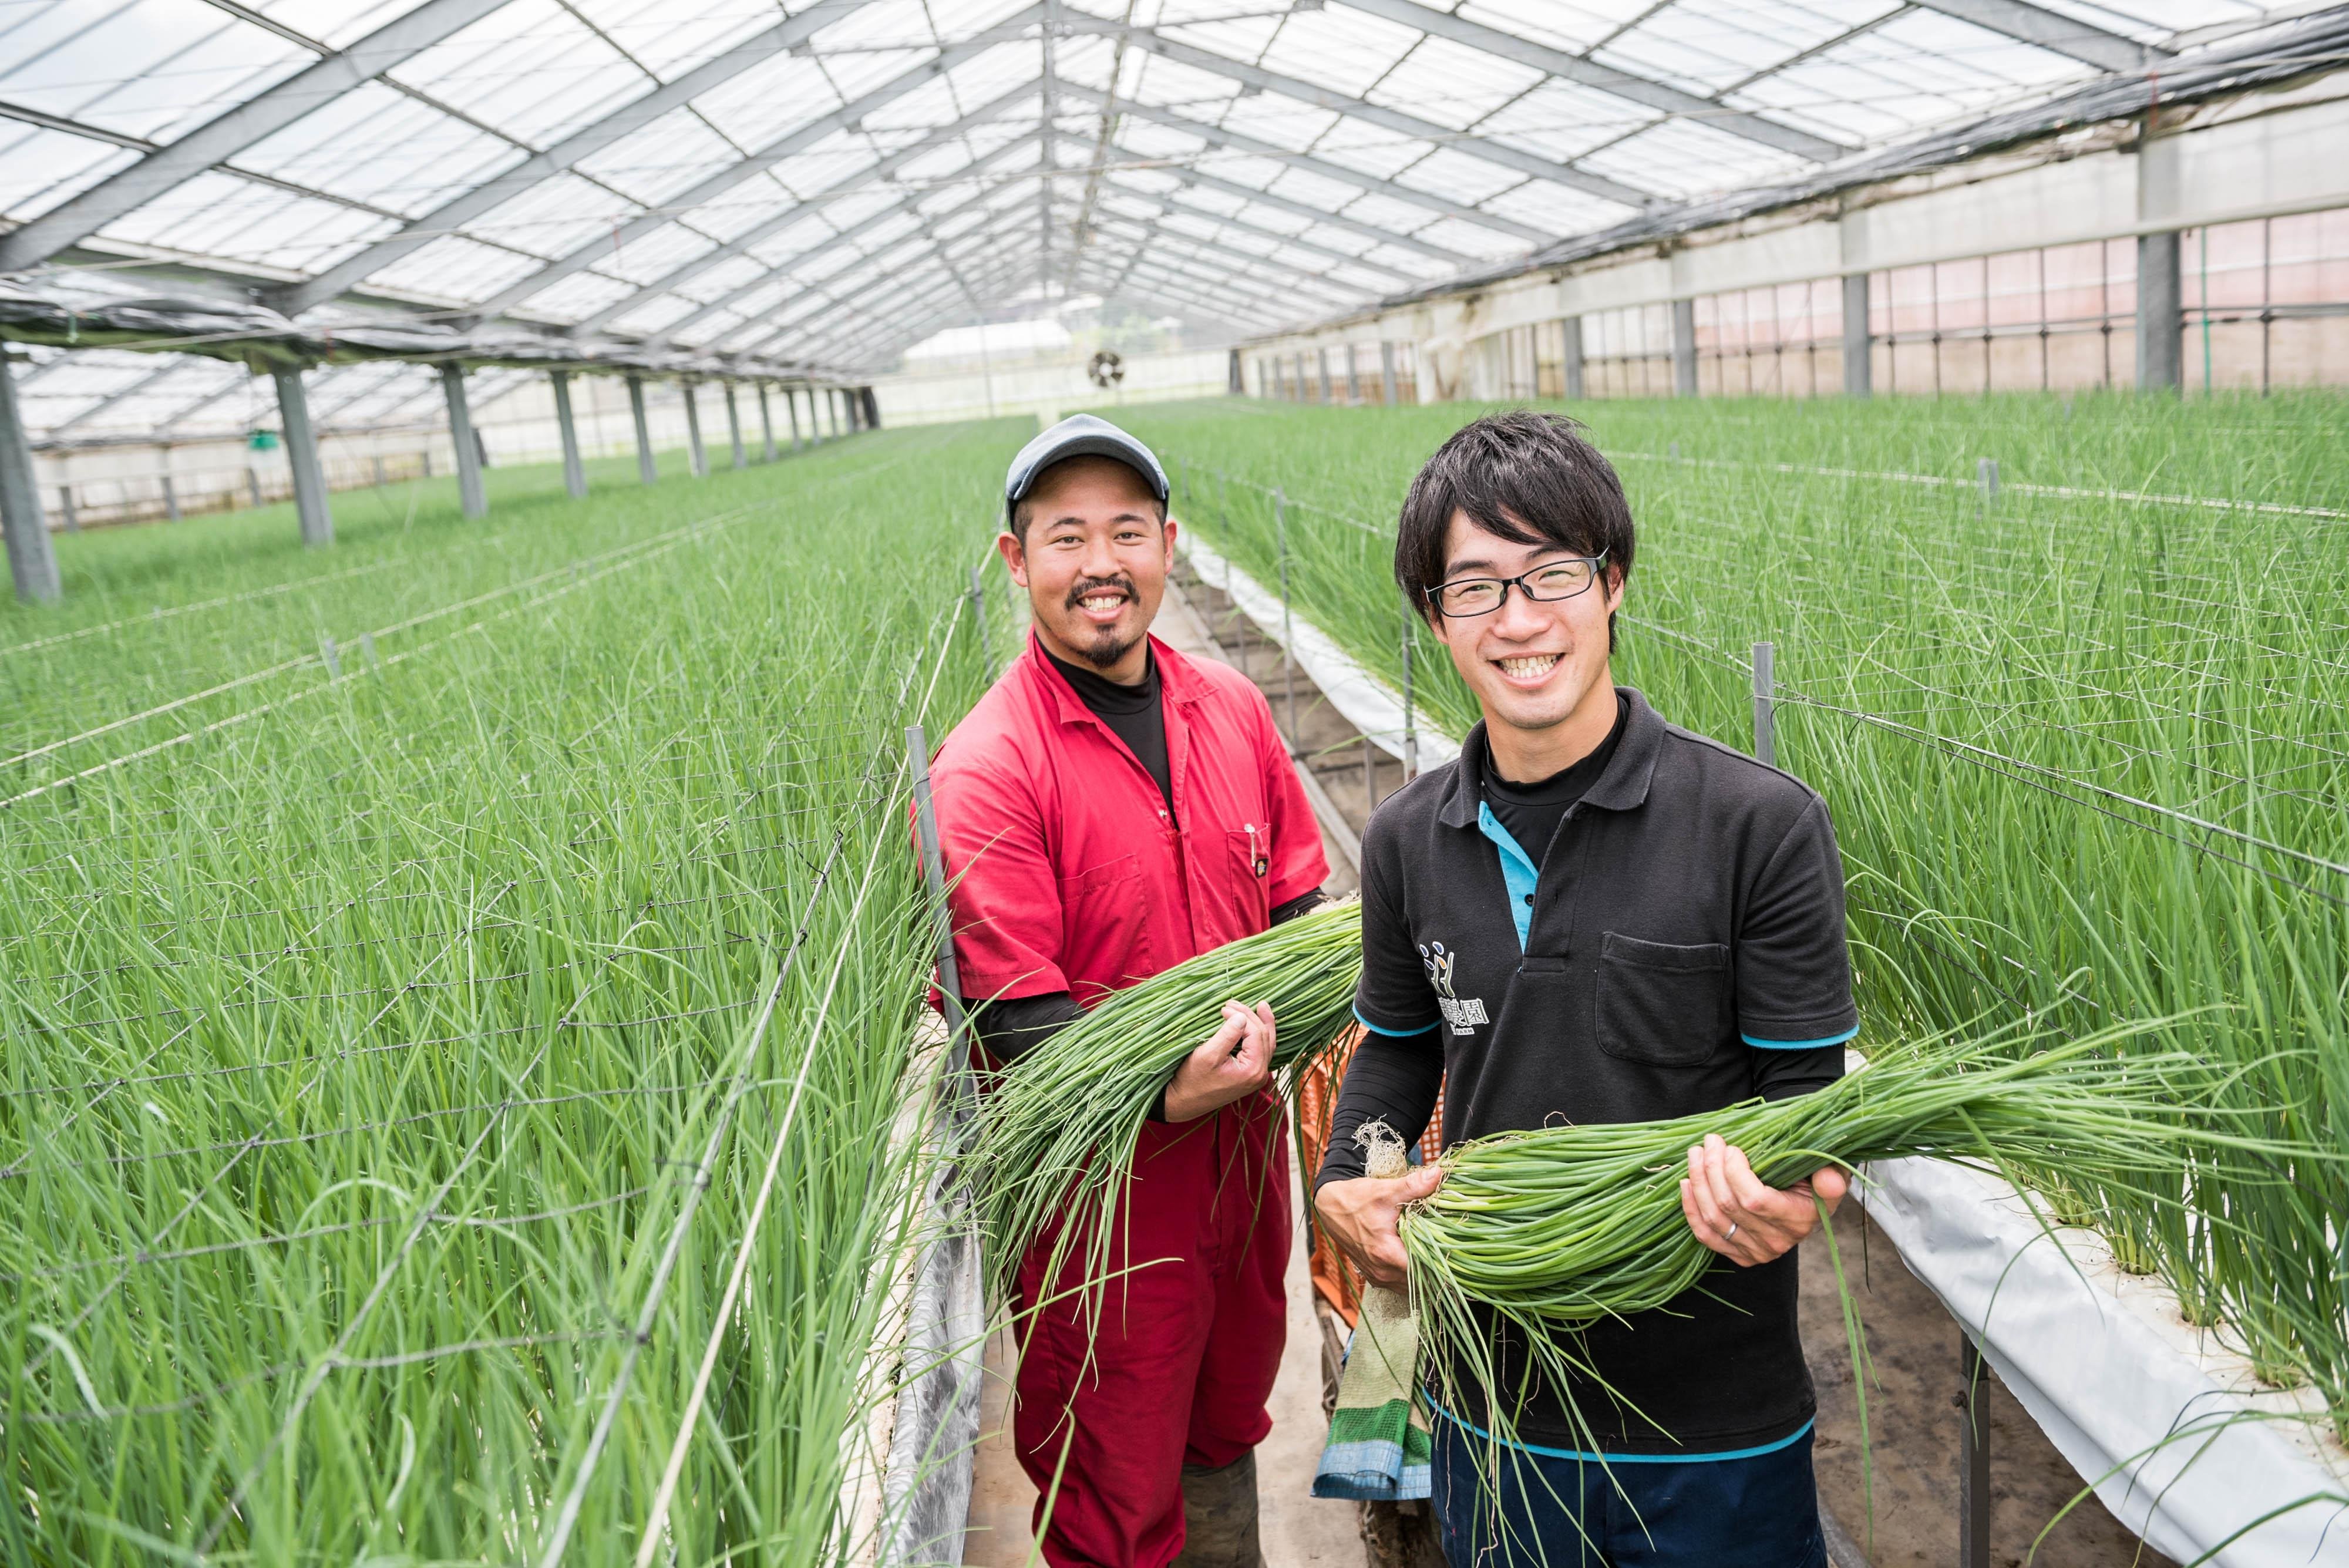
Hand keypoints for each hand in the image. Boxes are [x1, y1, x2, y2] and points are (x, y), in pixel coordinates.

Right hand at [1162, 1001, 1275, 1122]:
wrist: (1184, 1101)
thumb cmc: (1192, 1080)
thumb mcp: (1207, 1055)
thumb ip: (1227, 1035)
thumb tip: (1241, 1017)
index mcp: (1252, 1069)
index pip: (1256, 1033)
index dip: (1241, 1016)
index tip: (1223, 1007)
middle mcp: (1260, 1074)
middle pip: (1264, 1036)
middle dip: (1251, 1016)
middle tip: (1233, 1001)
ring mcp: (1256, 1075)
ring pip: (1267, 1043)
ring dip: (1261, 1023)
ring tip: (1259, 1006)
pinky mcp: (1249, 1074)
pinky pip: (1261, 1050)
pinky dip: (1258, 1035)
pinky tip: (1255, 1025)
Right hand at [1314, 1164, 1443, 1289]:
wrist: (1330, 1206)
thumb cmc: (1357, 1199)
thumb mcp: (1386, 1191)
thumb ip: (1414, 1186)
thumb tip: (1438, 1174)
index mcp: (1387, 1254)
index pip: (1425, 1271)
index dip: (1444, 1264)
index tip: (1457, 1252)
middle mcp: (1382, 1272)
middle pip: (1420, 1281)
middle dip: (1436, 1269)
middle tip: (1452, 1254)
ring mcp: (1377, 1277)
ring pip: (1410, 1286)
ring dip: (1423, 1274)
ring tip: (1437, 1257)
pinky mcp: (1373, 1276)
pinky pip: (1399, 1284)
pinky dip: (1410, 1276)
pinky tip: (1418, 1261)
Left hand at [1679, 1133, 1847, 1267]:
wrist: (1807, 1208)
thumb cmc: (1816, 1183)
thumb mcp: (1832, 1174)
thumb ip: (1832, 1178)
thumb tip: (1829, 1180)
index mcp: (1798, 1221)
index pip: (1755, 1200)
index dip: (1735, 1172)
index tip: (1732, 1147)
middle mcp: (1775, 1242)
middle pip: (1729, 1205)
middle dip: (1712, 1168)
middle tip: (1709, 1141)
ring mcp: (1754, 1252)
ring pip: (1713, 1218)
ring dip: (1698, 1182)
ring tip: (1695, 1154)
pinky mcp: (1738, 1255)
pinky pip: (1705, 1235)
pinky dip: (1691, 1208)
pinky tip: (1686, 1183)